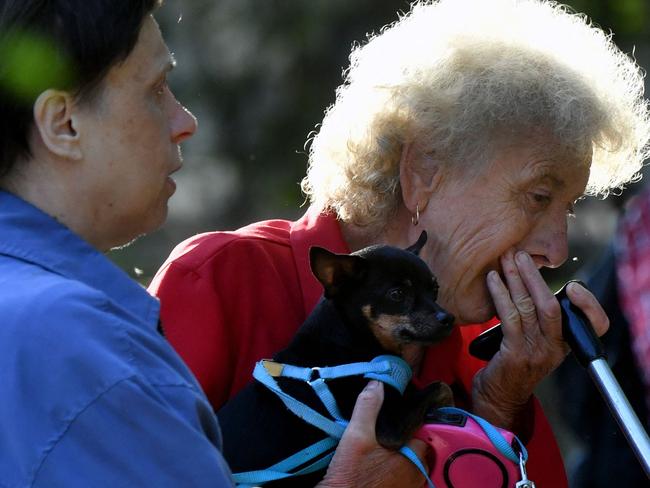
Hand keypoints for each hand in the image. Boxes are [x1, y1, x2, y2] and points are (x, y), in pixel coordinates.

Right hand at [317, 381, 428, 487]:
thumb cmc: (349, 476)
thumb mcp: (356, 436)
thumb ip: (368, 407)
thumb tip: (377, 383)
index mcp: (413, 460)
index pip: (424, 432)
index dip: (412, 421)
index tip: (398, 415)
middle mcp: (416, 477)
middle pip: (419, 448)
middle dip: (406, 438)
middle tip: (387, 429)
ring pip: (411, 463)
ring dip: (401, 454)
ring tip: (382, 445)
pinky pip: (403, 477)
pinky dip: (396, 469)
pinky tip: (379, 463)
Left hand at [472, 249, 608, 432]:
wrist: (499, 398)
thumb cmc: (512, 366)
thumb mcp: (534, 343)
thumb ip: (538, 320)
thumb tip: (527, 283)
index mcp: (565, 344)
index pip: (594, 325)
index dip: (589, 304)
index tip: (573, 286)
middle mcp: (555, 347)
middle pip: (553, 305)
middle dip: (535, 276)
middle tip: (520, 253)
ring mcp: (536, 351)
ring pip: (529, 307)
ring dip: (515, 279)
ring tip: (505, 259)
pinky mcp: (515, 353)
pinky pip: (509, 316)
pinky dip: (500, 294)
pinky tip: (493, 279)